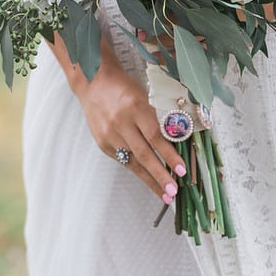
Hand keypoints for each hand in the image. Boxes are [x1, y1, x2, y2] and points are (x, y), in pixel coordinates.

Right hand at [47, 34, 187, 204]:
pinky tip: (148, 179)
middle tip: (173, 191)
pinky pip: (123, 160)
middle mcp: (121, 123)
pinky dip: (137, 170)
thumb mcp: (145, 97)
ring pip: (133, 162)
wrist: (93, 82)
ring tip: (164, 193)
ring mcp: (109, 135)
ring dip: (150, 179)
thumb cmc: (125, 88)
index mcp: (135, 107)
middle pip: (144, 154)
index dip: (169, 155)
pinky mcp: (102, 143)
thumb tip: (176, 141)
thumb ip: (157, 118)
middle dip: (160, 175)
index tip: (182, 170)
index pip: (155, 137)